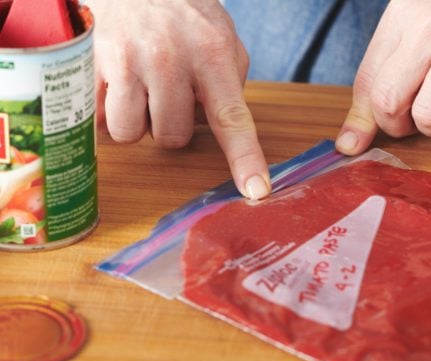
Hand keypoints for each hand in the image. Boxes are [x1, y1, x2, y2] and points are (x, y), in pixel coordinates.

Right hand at [87, 0, 270, 198]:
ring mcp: (126, 61)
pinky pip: (97, 118)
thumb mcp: (223, 38)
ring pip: (131, 133)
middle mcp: (169, 59)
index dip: (244, 158)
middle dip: (172, 125)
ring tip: (141, 89)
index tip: (256, 189)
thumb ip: (231, 83)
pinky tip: (116, 84)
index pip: (231, 118)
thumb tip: (225, 128)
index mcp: (211, 55)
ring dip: (137, 121)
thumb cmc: (184, 14)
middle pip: (172, 137)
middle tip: (169, 93)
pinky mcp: (90, 64)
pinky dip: (107, 110)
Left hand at [336, 0, 430, 153]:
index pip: (365, 83)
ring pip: (427, 117)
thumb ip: (380, 79)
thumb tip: (348, 144)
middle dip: (397, 126)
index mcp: (401, 16)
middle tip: (413, 119)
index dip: (367, 119)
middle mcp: (429, 25)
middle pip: (388, 102)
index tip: (366, 137)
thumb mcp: (416, 32)